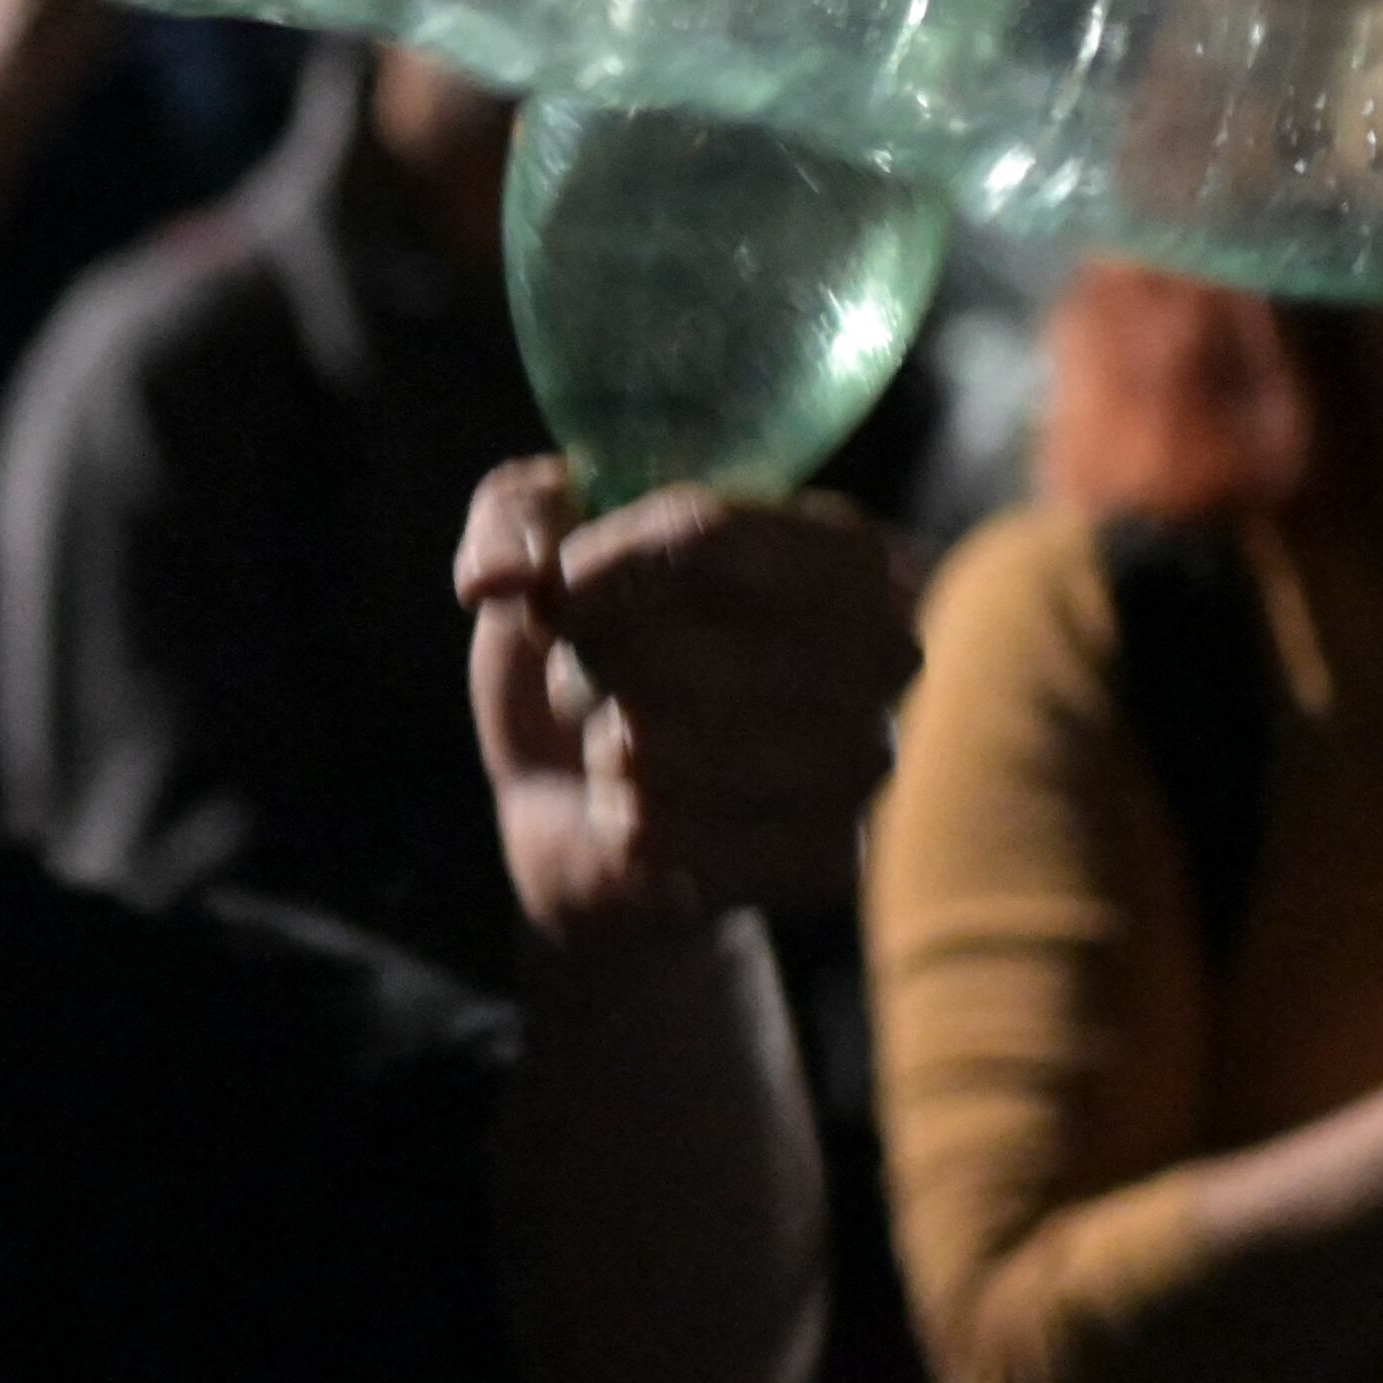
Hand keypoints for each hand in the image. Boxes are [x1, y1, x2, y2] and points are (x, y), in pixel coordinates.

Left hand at [459, 459, 918, 939]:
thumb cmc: (591, 651)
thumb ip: (511, 522)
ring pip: (664, 747)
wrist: (587, 804)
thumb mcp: (543, 549)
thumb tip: (494, 581)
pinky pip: (666, 834)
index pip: (701, 536)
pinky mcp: (828, 861)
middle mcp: (888, 649)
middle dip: (597, 664)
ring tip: (623, 742)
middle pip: (682, 648)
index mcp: (844, 549)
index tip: (551, 595)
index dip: (596, 569)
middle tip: (596, 675)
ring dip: (607, 745)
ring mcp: (869, 762)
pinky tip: (644, 810)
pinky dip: (623, 822)